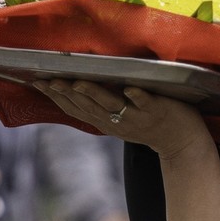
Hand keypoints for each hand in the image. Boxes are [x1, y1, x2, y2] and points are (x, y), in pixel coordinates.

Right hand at [34, 81, 213, 162]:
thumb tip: (73, 85)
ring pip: (112, 105)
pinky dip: (138, 97)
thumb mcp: (118, 118)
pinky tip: (131, 89)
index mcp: (105, 121)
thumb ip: (98, 104)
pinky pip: (146, 103)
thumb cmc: (148, 122)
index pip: (75, 108)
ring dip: (95, 93)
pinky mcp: (158, 110)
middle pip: (87, 106)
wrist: (181, 141)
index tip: (38, 81)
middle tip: (49, 79)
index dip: (55, 96)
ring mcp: (137, 116)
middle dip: (67, 93)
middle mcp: (116, 120)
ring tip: (79, 82)